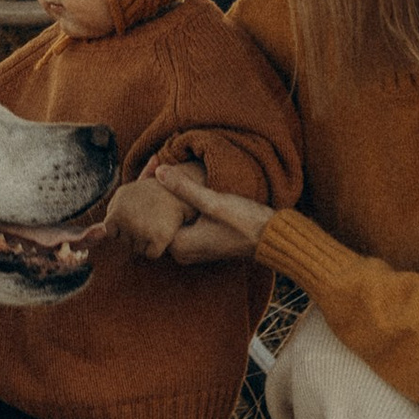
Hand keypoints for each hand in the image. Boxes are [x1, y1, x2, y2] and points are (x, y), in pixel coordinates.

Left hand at [100, 176, 193, 262]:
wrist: (179, 190)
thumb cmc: (151, 193)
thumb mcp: (125, 194)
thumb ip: (111, 211)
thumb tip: (94, 231)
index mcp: (116, 209)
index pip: (112, 233)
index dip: (125, 229)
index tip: (137, 218)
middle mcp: (126, 219)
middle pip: (125, 243)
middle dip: (136, 236)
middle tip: (150, 219)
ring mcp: (141, 229)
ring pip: (138, 250)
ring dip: (147, 242)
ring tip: (156, 223)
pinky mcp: (158, 238)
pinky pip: (151, 254)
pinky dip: (158, 248)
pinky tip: (163, 232)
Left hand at [143, 167, 274, 264]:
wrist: (270, 236)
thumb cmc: (244, 222)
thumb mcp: (213, 203)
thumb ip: (185, 188)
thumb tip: (159, 171)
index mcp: (179, 247)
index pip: (152, 219)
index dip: (148, 193)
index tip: (148, 172)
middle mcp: (182, 252)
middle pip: (159, 218)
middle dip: (156, 192)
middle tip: (153, 166)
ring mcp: (191, 248)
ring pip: (170, 218)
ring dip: (168, 196)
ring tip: (161, 171)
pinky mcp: (199, 241)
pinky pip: (181, 220)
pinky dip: (179, 203)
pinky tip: (179, 184)